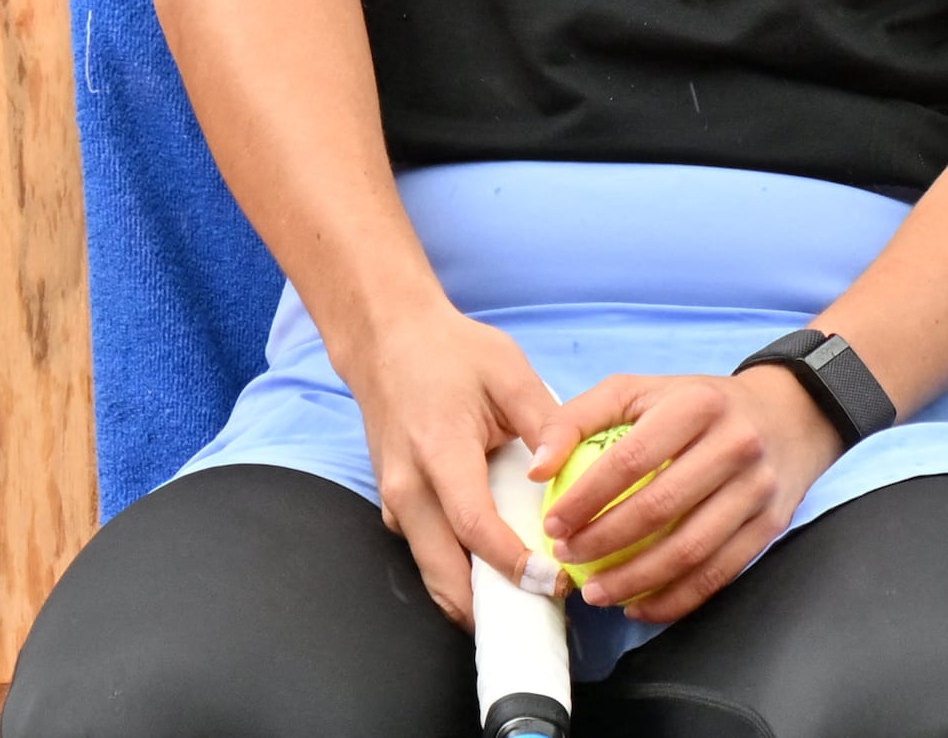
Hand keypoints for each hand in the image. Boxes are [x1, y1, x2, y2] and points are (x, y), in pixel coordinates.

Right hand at [335, 295, 565, 627]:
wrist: (384, 337)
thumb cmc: (449, 351)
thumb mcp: (508, 370)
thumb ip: (544, 422)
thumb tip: (563, 470)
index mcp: (438, 452)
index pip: (474, 526)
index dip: (513, 563)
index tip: (554, 581)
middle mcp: (407, 488)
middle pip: (443, 575)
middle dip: (493, 608)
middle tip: (546, 609)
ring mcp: (394, 502)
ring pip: (432, 574)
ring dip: (476, 597)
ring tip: (529, 597)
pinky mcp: (393, 507)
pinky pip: (427, 555)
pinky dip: (460, 574)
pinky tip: (499, 569)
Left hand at [532, 366, 844, 623]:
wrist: (789, 414)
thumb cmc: (697, 404)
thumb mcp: (639, 390)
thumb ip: (578, 417)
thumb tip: (537, 466)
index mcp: (696, 405)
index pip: (631, 458)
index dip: (587, 497)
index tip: (553, 523)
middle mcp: (734, 444)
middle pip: (660, 508)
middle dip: (605, 542)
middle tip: (568, 558)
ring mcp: (757, 489)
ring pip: (690, 550)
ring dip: (636, 580)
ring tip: (595, 592)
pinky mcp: (771, 526)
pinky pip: (718, 574)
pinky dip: (675, 599)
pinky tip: (639, 605)